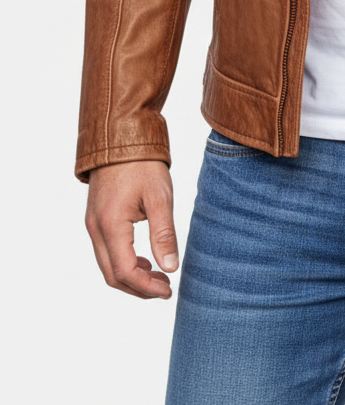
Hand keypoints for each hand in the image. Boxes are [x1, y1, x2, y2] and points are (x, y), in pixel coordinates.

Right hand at [85, 160, 178, 299]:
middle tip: (164, 289)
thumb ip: (163, 234)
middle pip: (112, 275)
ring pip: (107, 265)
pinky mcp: (95, 217)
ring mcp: (92, 223)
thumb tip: (170, 268)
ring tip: (158, 276)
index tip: (168, 290)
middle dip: (138, 288)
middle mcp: (95, 228)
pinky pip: (105, 251)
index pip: (125, 272)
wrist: (120, 135)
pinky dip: (123, 262)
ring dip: (130, 277)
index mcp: (110, 225)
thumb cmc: (142, 163)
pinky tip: (144, 259)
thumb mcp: (159, 197)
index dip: (146, 287)